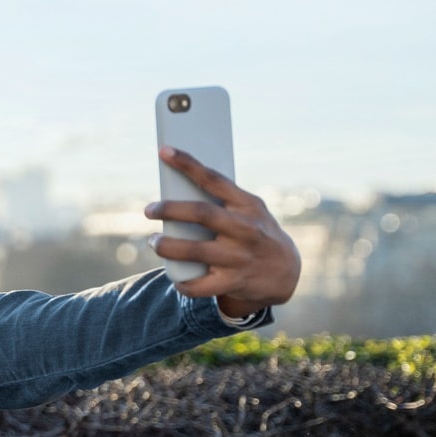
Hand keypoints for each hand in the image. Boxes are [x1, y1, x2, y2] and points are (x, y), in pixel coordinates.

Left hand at [144, 147, 300, 319]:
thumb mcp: (249, 211)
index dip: (187, 164)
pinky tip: (175, 277)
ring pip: (194, 250)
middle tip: (149, 210)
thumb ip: (222, 201)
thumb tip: (177, 187)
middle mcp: (246, 229)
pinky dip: (182, 282)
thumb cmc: (256, 232)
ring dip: (167, 246)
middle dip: (169, 210)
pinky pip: (199, 285)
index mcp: (247, 205)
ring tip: (154, 242)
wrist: (286, 272)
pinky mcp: (234, 282)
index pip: (214, 179)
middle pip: (201, 213)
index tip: (164, 151)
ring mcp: (240, 257)